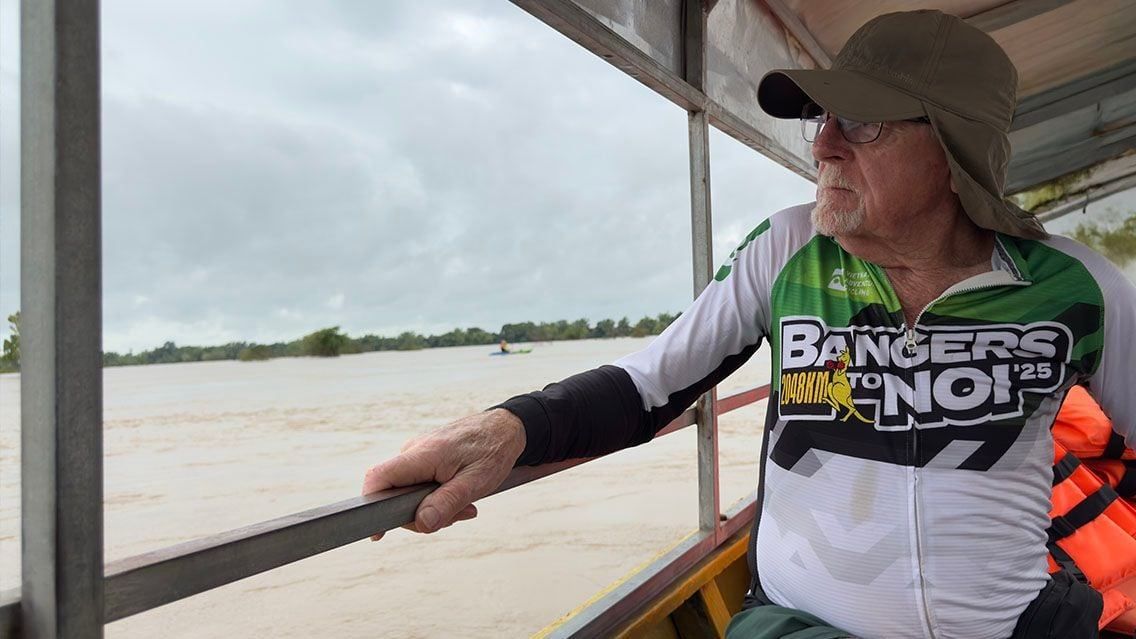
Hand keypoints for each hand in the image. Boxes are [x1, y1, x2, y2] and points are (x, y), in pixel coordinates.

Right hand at [361, 408, 525, 539]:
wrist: (505, 428)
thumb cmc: (493, 450)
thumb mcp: (475, 482)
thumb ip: (447, 503)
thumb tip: (422, 523)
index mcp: (423, 454)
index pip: (378, 477)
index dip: (371, 504)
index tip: (377, 531)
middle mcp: (413, 451)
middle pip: (393, 493)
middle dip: (420, 513)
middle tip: (456, 516)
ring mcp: (417, 453)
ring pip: (408, 491)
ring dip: (432, 506)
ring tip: (465, 505)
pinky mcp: (424, 457)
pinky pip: (418, 483)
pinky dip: (435, 495)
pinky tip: (458, 496)